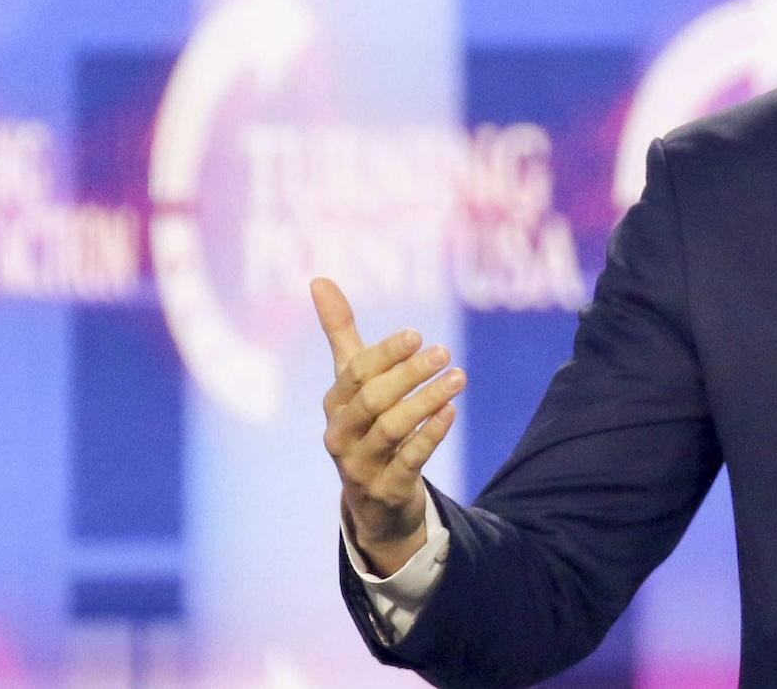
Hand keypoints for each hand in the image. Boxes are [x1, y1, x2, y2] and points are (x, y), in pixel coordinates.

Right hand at [315, 276, 464, 576]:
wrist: (374, 498)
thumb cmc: (365, 424)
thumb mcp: (353, 381)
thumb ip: (340, 332)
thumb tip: (318, 278)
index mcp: (334, 403)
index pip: (355, 374)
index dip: (384, 354)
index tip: (416, 335)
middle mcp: (341, 434)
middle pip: (372, 401)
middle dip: (407, 375)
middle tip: (444, 351)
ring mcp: (360, 464)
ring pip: (391, 430)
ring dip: (426, 401)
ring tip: (458, 377)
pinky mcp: (385, 489)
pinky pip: (408, 461)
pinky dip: (430, 436)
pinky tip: (451, 412)